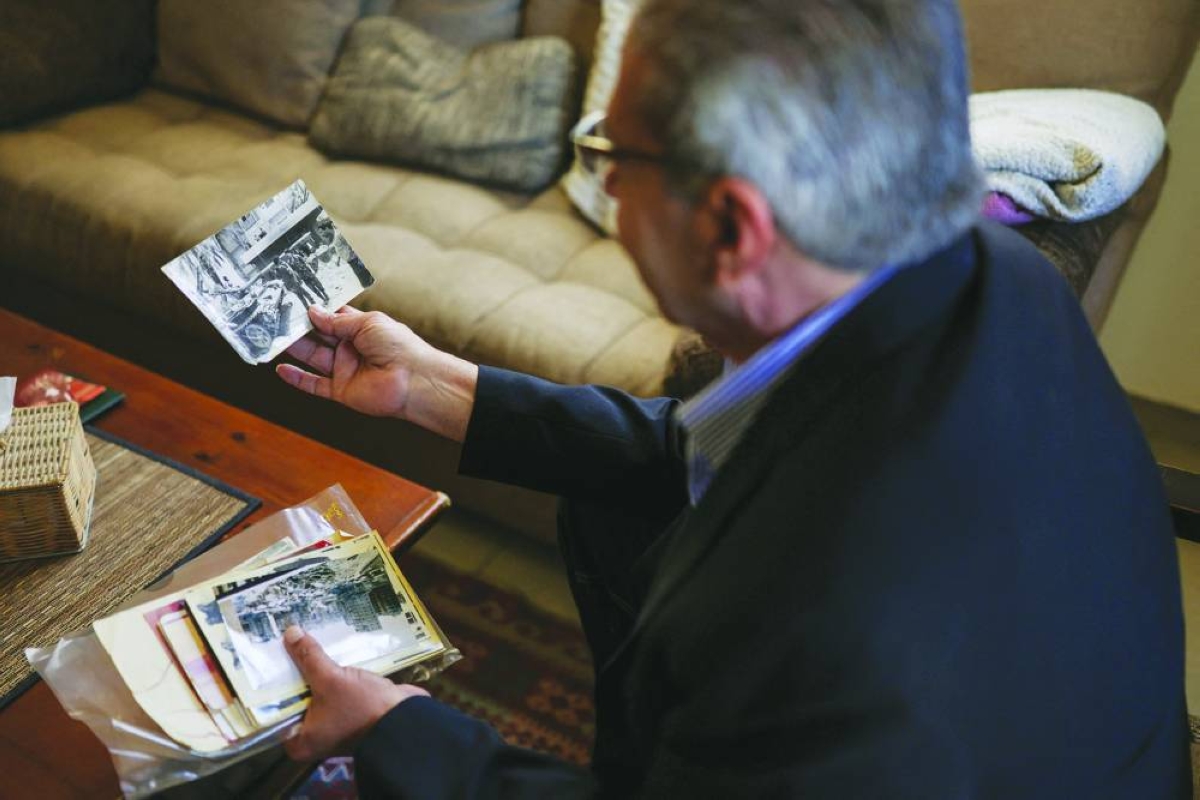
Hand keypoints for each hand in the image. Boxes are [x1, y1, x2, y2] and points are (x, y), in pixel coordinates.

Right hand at [276, 306, 477, 440]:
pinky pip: (314, 384)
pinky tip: (280, 369)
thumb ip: (337, 321)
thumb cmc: (399, 347)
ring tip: (271, 337)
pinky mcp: (341, 390)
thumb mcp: (367, 323)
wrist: (413, 381)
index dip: (314, 309)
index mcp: (361, 329)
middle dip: (298, 327)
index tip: (293, 299)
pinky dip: (297, 378)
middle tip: (275, 316)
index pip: (332, 316)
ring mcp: (345, 370)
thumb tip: (313, 311)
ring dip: (293, 348)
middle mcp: (351, 348)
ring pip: (312, 358)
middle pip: (318, 336)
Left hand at [282, 625, 428, 761]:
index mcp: (300, 740)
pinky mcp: (350, 712)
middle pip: (296, 698)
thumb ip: (309, 657)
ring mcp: (333, 724)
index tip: (269, 658)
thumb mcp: (331, 679)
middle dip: (296, 673)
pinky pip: (334, 690)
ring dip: (316, 671)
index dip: (272, 683)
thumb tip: (290, 634)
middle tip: (287, 645)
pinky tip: (331, 653)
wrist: (406, 719)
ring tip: (305, 644)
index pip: (275, 710)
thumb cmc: (363, 709)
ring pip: (316, 692)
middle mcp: (313, 736)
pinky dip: (333, 675)